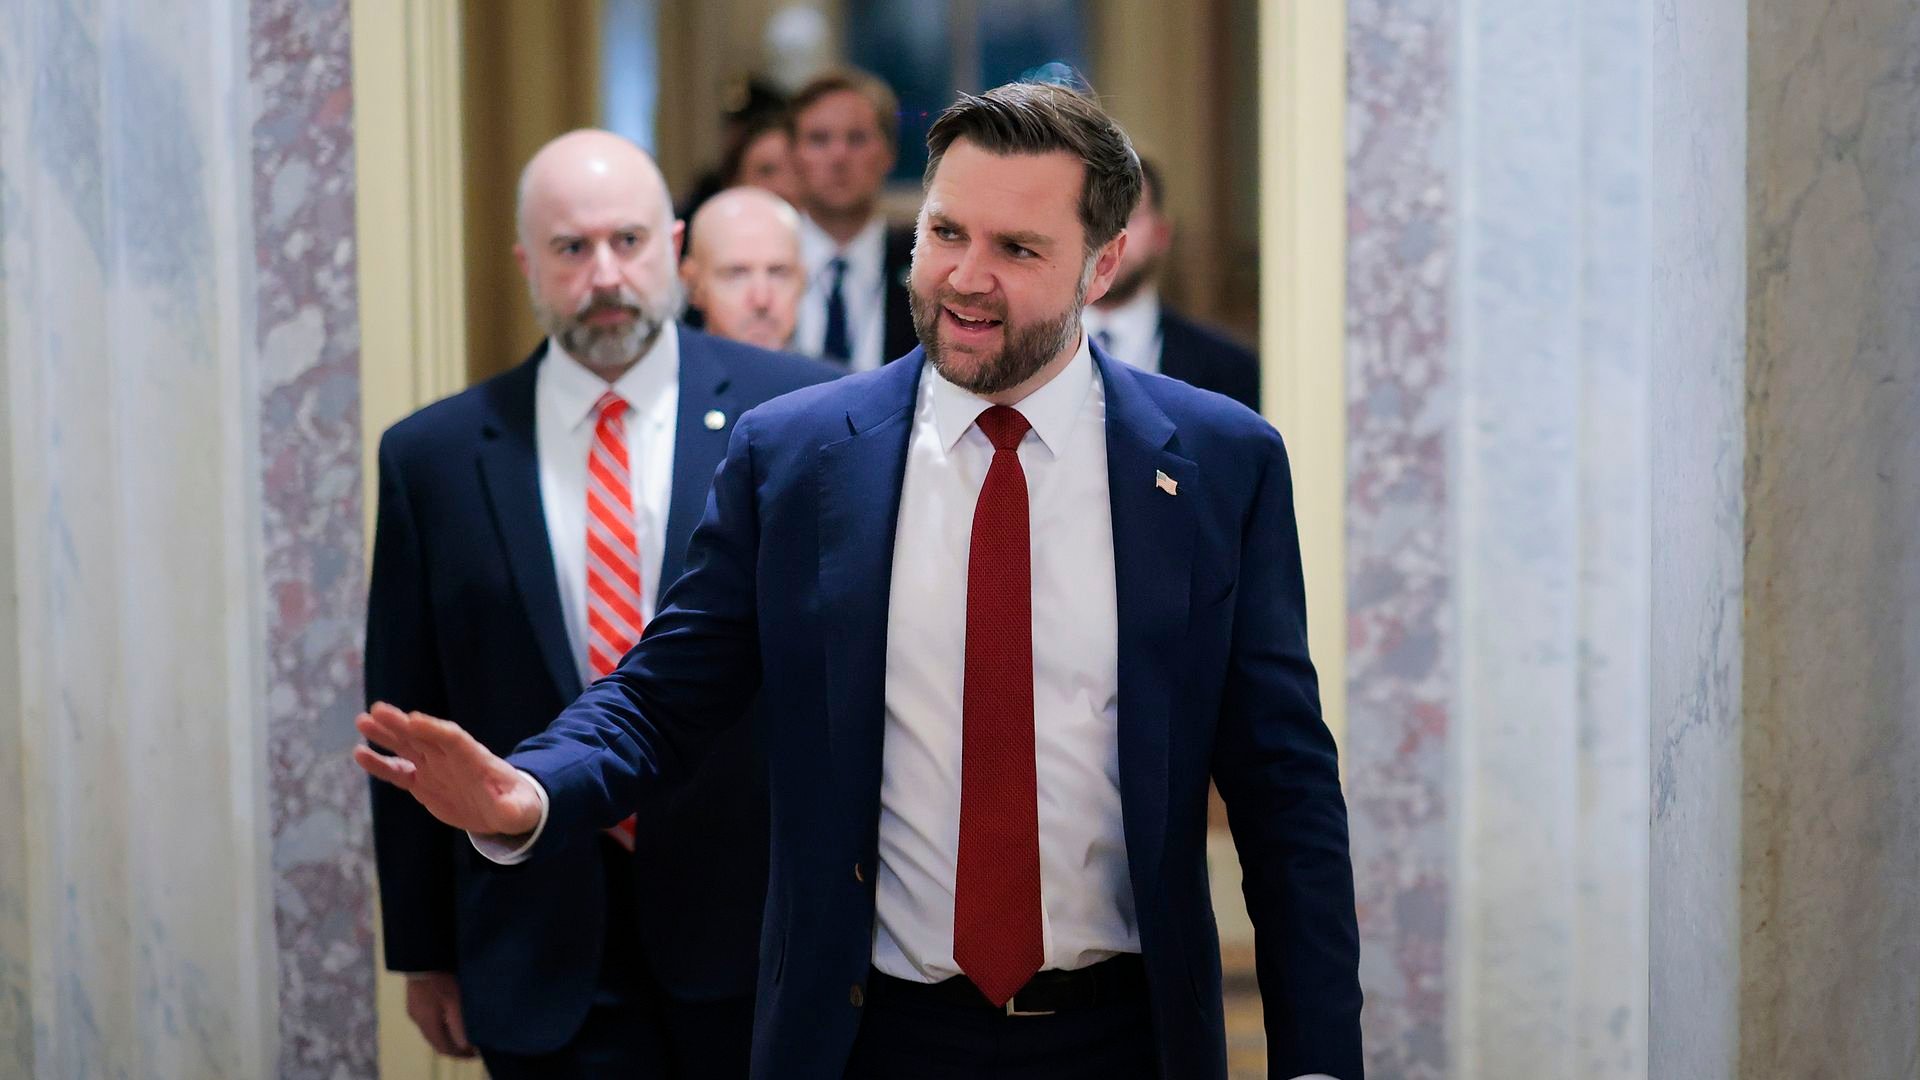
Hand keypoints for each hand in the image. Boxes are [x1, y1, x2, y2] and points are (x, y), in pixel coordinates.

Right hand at [354, 702, 542, 836]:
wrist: (503, 809)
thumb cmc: (516, 805)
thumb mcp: (521, 810)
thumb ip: (514, 809)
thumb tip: (511, 813)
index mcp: (475, 758)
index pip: (453, 739)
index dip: (434, 729)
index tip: (413, 720)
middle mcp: (450, 758)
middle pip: (424, 736)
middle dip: (402, 724)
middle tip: (378, 710)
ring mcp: (434, 767)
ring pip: (407, 747)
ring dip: (386, 735)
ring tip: (363, 721)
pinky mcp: (422, 782)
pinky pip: (398, 772)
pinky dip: (380, 764)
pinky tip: (360, 753)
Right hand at [404, 972, 475, 1058]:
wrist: (422, 955)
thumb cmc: (441, 976)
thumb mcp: (454, 1001)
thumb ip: (459, 1024)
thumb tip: (465, 1046)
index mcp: (427, 1023)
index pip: (444, 1048)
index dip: (460, 1054)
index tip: (475, 1054)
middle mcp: (418, 1019)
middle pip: (436, 1041)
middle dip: (454, 1047)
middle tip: (471, 1047)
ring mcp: (414, 1008)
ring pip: (431, 1030)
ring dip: (446, 1034)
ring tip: (463, 1032)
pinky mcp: (414, 998)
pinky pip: (428, 1018)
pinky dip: (440, 1023)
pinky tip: (450, 1016)